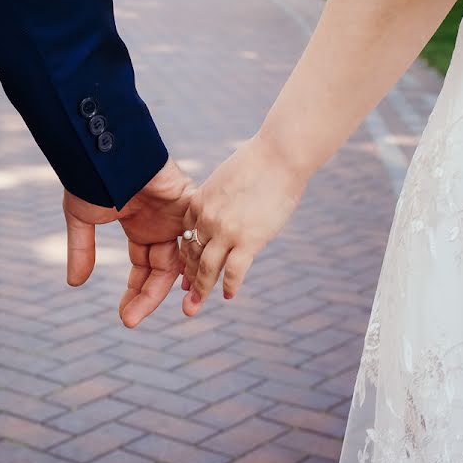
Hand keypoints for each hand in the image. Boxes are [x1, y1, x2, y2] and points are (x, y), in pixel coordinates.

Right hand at [63, 158, 193, 327]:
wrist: (103, 146)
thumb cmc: (91, 176)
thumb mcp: (82, 219)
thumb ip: (82, 250)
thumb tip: (75, 283)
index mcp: (139, 226)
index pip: (143, 267)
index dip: (136, 293)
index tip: (126, 317)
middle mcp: (160, 223)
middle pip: (162, 269)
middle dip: (148, 296)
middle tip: (131, 321)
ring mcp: (175, 213)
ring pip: (181, 258)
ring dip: (173, 285)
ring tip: (166, 310)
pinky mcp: (186, 201)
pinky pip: (196, 234)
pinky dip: (193, 258)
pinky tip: (183, 282)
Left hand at [179, 133, 307, 316]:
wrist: (278, 156)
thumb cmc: (258, 163)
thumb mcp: (225, 180)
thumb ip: (218, 199)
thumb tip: (224, 208)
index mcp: (198, 203)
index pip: (186, 236)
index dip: (185, 255)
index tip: (184, 270)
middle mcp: (206, 219)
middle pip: (192, 254)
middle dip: (188, 277)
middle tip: (185, 296)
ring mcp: (226, 232)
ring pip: (207, 268)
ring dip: (200, 289)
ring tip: (195, 306)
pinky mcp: (248, 240)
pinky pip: (234, 271)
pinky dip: (230, 285)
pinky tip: (228, 295)